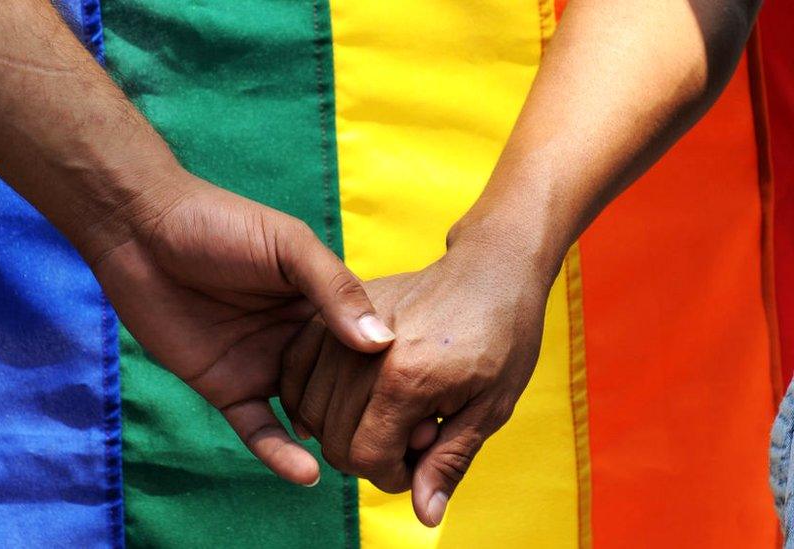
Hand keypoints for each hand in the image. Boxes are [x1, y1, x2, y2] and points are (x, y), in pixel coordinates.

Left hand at [90, 165, 395, 485]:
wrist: (143, 231)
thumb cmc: (220, 223)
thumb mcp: (288, 246)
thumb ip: (334, 289)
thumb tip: (381, 344)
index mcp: (319, 302)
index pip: (366, 344)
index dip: (394, 371)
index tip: (431, 399)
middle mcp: (297, 340)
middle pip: (341, 387)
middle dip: (371, 417)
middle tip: (410, 449)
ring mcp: (262, 366)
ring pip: (306, 414)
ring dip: (332, 441)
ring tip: (367, 469)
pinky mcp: (225, 387)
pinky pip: (257, 428)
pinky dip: (280, 454)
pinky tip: (308, 473)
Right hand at [280, 229, 555, 524]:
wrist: (490, 270)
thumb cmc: (502, 337)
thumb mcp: (491, 407)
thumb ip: (449, 460)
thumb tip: (424, 515)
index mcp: (406, 378)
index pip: (365, 457)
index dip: (390, 476)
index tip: (418, 463)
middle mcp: (364, 354)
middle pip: (333, 438)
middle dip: (366, 457)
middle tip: (407, 440)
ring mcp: (344, 327)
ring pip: (309, 407)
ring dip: (338, 428)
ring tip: (384, 414)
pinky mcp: (336, 312)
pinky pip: (295, 367)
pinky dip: (307, 394)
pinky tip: (341, 399)